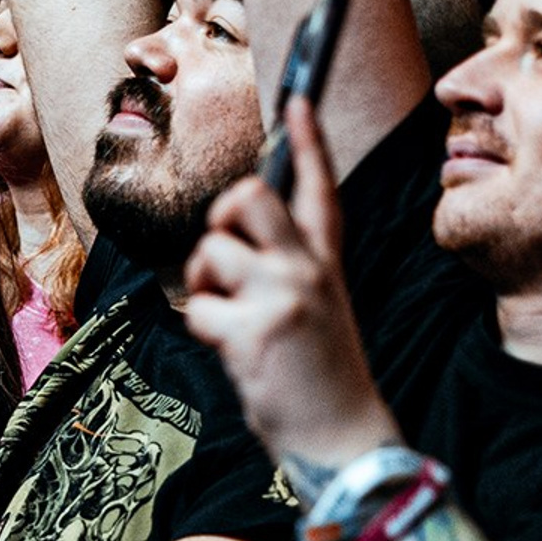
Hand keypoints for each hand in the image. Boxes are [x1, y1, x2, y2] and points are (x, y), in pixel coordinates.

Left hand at [182, 98, 397, 470]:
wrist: (343, 440)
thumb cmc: (318, 375)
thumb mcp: (317, 309)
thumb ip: (288, 268)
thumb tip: (233, 235)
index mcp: (324, 265)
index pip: (319, 191)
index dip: (307, 142)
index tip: (297, 99)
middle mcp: (308, 271)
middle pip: (249, 197)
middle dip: (221, 216)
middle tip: (223, 253)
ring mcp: (283, 297)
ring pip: (210, 252)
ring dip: (204, 286)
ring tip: (231, 319)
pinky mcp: (255, 329)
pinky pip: (198, 308)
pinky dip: (204, 330)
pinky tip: (234, 353)